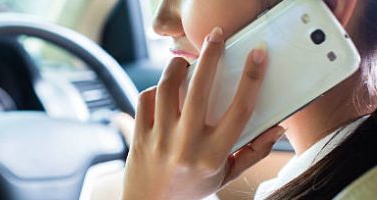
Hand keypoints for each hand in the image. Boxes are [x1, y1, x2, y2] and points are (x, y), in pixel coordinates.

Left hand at [121, 27, 285, 199]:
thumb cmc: (192, 188)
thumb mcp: (226, 175)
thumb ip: (252, 152)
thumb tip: (277, 126)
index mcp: (214, 154)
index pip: (239, 111)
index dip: (252, 79)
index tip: (258, 55)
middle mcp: (186, 145)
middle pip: (199, 90)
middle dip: (210, 57)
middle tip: (215, 37)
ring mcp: (160, 140)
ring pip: (167, 89)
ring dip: (176, 67)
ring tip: (185, 61)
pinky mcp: (139, 136)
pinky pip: (145, 100)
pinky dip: (155, 88)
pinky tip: (164, 89)